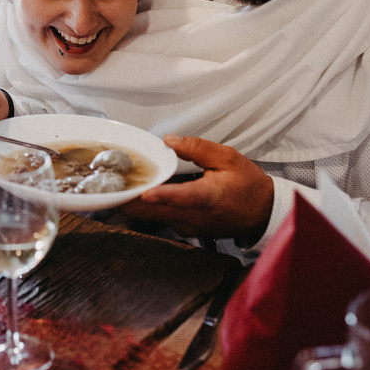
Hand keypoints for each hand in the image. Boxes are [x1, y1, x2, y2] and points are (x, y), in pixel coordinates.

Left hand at [121, 134, 274, 243]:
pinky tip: (131, 197)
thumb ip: (197, 148)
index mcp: (208, 197)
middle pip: (155, 211)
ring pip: (153, 218)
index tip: (144, 192)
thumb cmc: (248, 185)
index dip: (162, 196)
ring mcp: (188, 226)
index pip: (182, 197)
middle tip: (106, 188)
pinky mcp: (185, 229)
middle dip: (129, 200)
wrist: (262, 213)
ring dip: (132, 206)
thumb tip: (170, 140)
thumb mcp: (228, 158)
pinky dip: (144, 210)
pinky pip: (159, 220)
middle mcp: (195, 216)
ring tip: (110, 190)